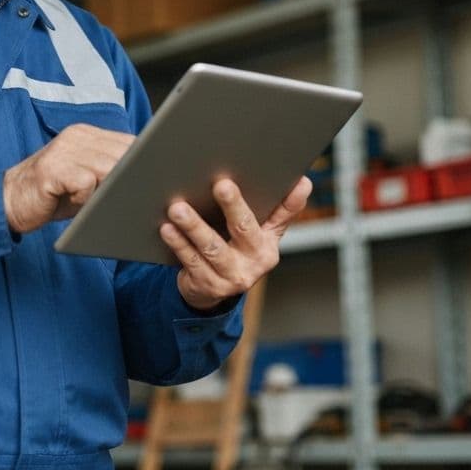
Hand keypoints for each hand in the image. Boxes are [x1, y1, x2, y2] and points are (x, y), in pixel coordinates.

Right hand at [3, 124, 134, 234]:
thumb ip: (110, 171)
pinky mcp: (54, 168)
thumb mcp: (86, 178)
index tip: (151, 180)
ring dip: (104, 191)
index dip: (145, 162)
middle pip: (123, 155)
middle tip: (121, 198)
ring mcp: (64, 150)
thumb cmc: (53, 195)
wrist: (9, 201)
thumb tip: (146, 178)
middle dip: (128, 180)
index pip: (130, 142)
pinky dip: (84, 198)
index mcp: (87, 134)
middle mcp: (76, 136)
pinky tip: (69, 201)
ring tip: (87, 201)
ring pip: (108, 169)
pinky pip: (87, 183)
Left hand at [160, 175, 312, 311]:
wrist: (210, 289)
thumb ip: (279, 210)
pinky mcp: (207, 285)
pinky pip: (191, 260)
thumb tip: (304, 182)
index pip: (281, 218)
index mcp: (268, 244)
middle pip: (243, 229)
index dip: (290, 201)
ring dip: (194, 226)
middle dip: (233, 205)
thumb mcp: (260, 234)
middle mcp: (254, 262)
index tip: (297, 180)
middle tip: (221, 184)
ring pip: (211, 247)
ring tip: (178, 208)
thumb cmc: (235, 250)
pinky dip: (178, 243)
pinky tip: (167, 228)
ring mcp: (231, 277)